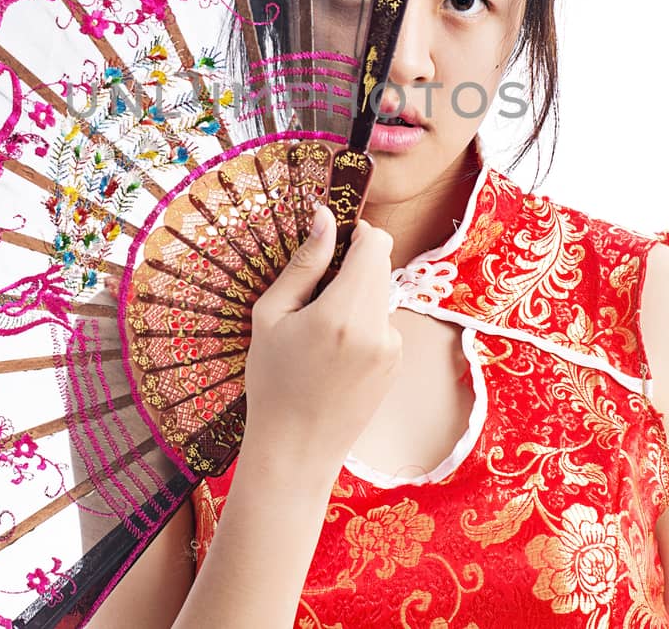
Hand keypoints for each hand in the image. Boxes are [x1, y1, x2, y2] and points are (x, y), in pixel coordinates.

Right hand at [241, 206, 402, 479]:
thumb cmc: (273, 383)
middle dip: (353, 266)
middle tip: (315, 292)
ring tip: (319, 331)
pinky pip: (381, 323)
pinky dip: (361, 324)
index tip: (332, 245)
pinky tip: (333, 354)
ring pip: (380, 294)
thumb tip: (324, 217)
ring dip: (356, 296)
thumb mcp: (272, 317)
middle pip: (381, 266)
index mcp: (344, 313)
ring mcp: (392, 349)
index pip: (376, 243)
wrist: (295, 451)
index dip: (356, 234)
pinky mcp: (397, 364)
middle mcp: (377, 329)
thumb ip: (304, 264)